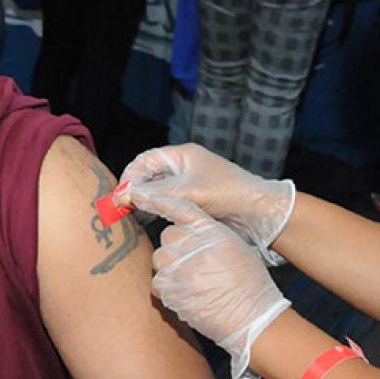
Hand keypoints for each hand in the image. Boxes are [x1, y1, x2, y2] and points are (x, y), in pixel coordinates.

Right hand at [120, 144, 295, 263]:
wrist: (259, 212)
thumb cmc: (228, 193)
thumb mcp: (188, 192)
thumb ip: (155, 194)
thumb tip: (124, 195)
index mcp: (182, 155)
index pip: (145, 160)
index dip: (130, 176)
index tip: (120, 195)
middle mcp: (183, 168)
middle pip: (149, 176)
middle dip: (135, 191)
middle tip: (122, 209)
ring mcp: (189, 185)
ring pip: (157, 192)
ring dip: (145, 203)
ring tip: (134, 218)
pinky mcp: (194, 202)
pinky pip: (168, 205)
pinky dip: (157, 212)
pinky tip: (151, 223)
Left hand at [150, 197, 290, 378]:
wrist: (252, 317)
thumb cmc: (249, 284)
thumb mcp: (234, 247)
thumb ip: (209, 234)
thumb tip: (187, 232)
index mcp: (212, 231)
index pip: (180, 208)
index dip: (159, 201)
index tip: (142, 196)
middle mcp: (193, 245)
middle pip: (168, 236)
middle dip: (176, 247)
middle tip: (192, 263)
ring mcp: (179, 267)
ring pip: (160, 259)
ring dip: (170, 267)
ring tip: (191, 281)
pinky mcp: (170, 289)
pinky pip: (157, 282)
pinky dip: (167, 288)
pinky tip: (186, 294)